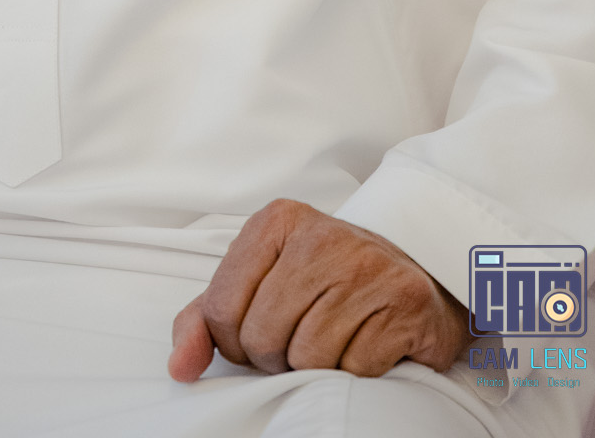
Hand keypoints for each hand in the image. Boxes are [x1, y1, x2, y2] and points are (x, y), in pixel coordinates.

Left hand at [168, 199, 469, 382]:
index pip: (221, 309)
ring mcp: (364, 266)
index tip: (257, 335)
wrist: (415, 271)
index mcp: (276, 222)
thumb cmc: (329, 280)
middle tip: (300, 338)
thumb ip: (207, 318)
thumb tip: (179, 365)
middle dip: (276, 356)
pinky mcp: (403, 301)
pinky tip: (364, 342)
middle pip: (262, 337)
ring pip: (307, 357)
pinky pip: (354, 369)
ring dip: (315, 366)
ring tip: (332, 339)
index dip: (235, 342)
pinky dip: (354, 371)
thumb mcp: (261, 282)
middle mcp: (319, 236)